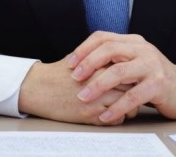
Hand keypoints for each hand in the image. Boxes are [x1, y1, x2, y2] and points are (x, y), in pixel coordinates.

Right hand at [18, 54, 138, 124]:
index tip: (135, 79)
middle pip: (131, 87)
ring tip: (125, 105)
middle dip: (135, 91)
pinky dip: (117, 117)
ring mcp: (96, 99)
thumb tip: (120, 61)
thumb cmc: (59, 72)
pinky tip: (112, 113)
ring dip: (129, 106)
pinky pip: (115, 119)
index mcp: (99, 64)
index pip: (128, 70)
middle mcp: (100, 81)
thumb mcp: (81, 57)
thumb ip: (102, 59)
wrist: (39, 88)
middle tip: (135, 93)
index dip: (133, 75)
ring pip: (126, 105)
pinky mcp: (90, 114)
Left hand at [67, 31, 175, 122]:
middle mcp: (143, 49)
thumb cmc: (154, 78)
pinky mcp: (159, 84)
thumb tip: (82, 64)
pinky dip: (117, 106)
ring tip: (84, 97)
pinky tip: (106, 115)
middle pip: (109, 49)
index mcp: (133, 42)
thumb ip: (116, 60)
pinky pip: (133, 96)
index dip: (84, 49)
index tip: (70, 63)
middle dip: (88, 63)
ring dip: (98, 85)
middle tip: (74, 78)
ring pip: (119, 72)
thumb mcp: (135, 62)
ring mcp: (152, 65)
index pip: (103, 37)